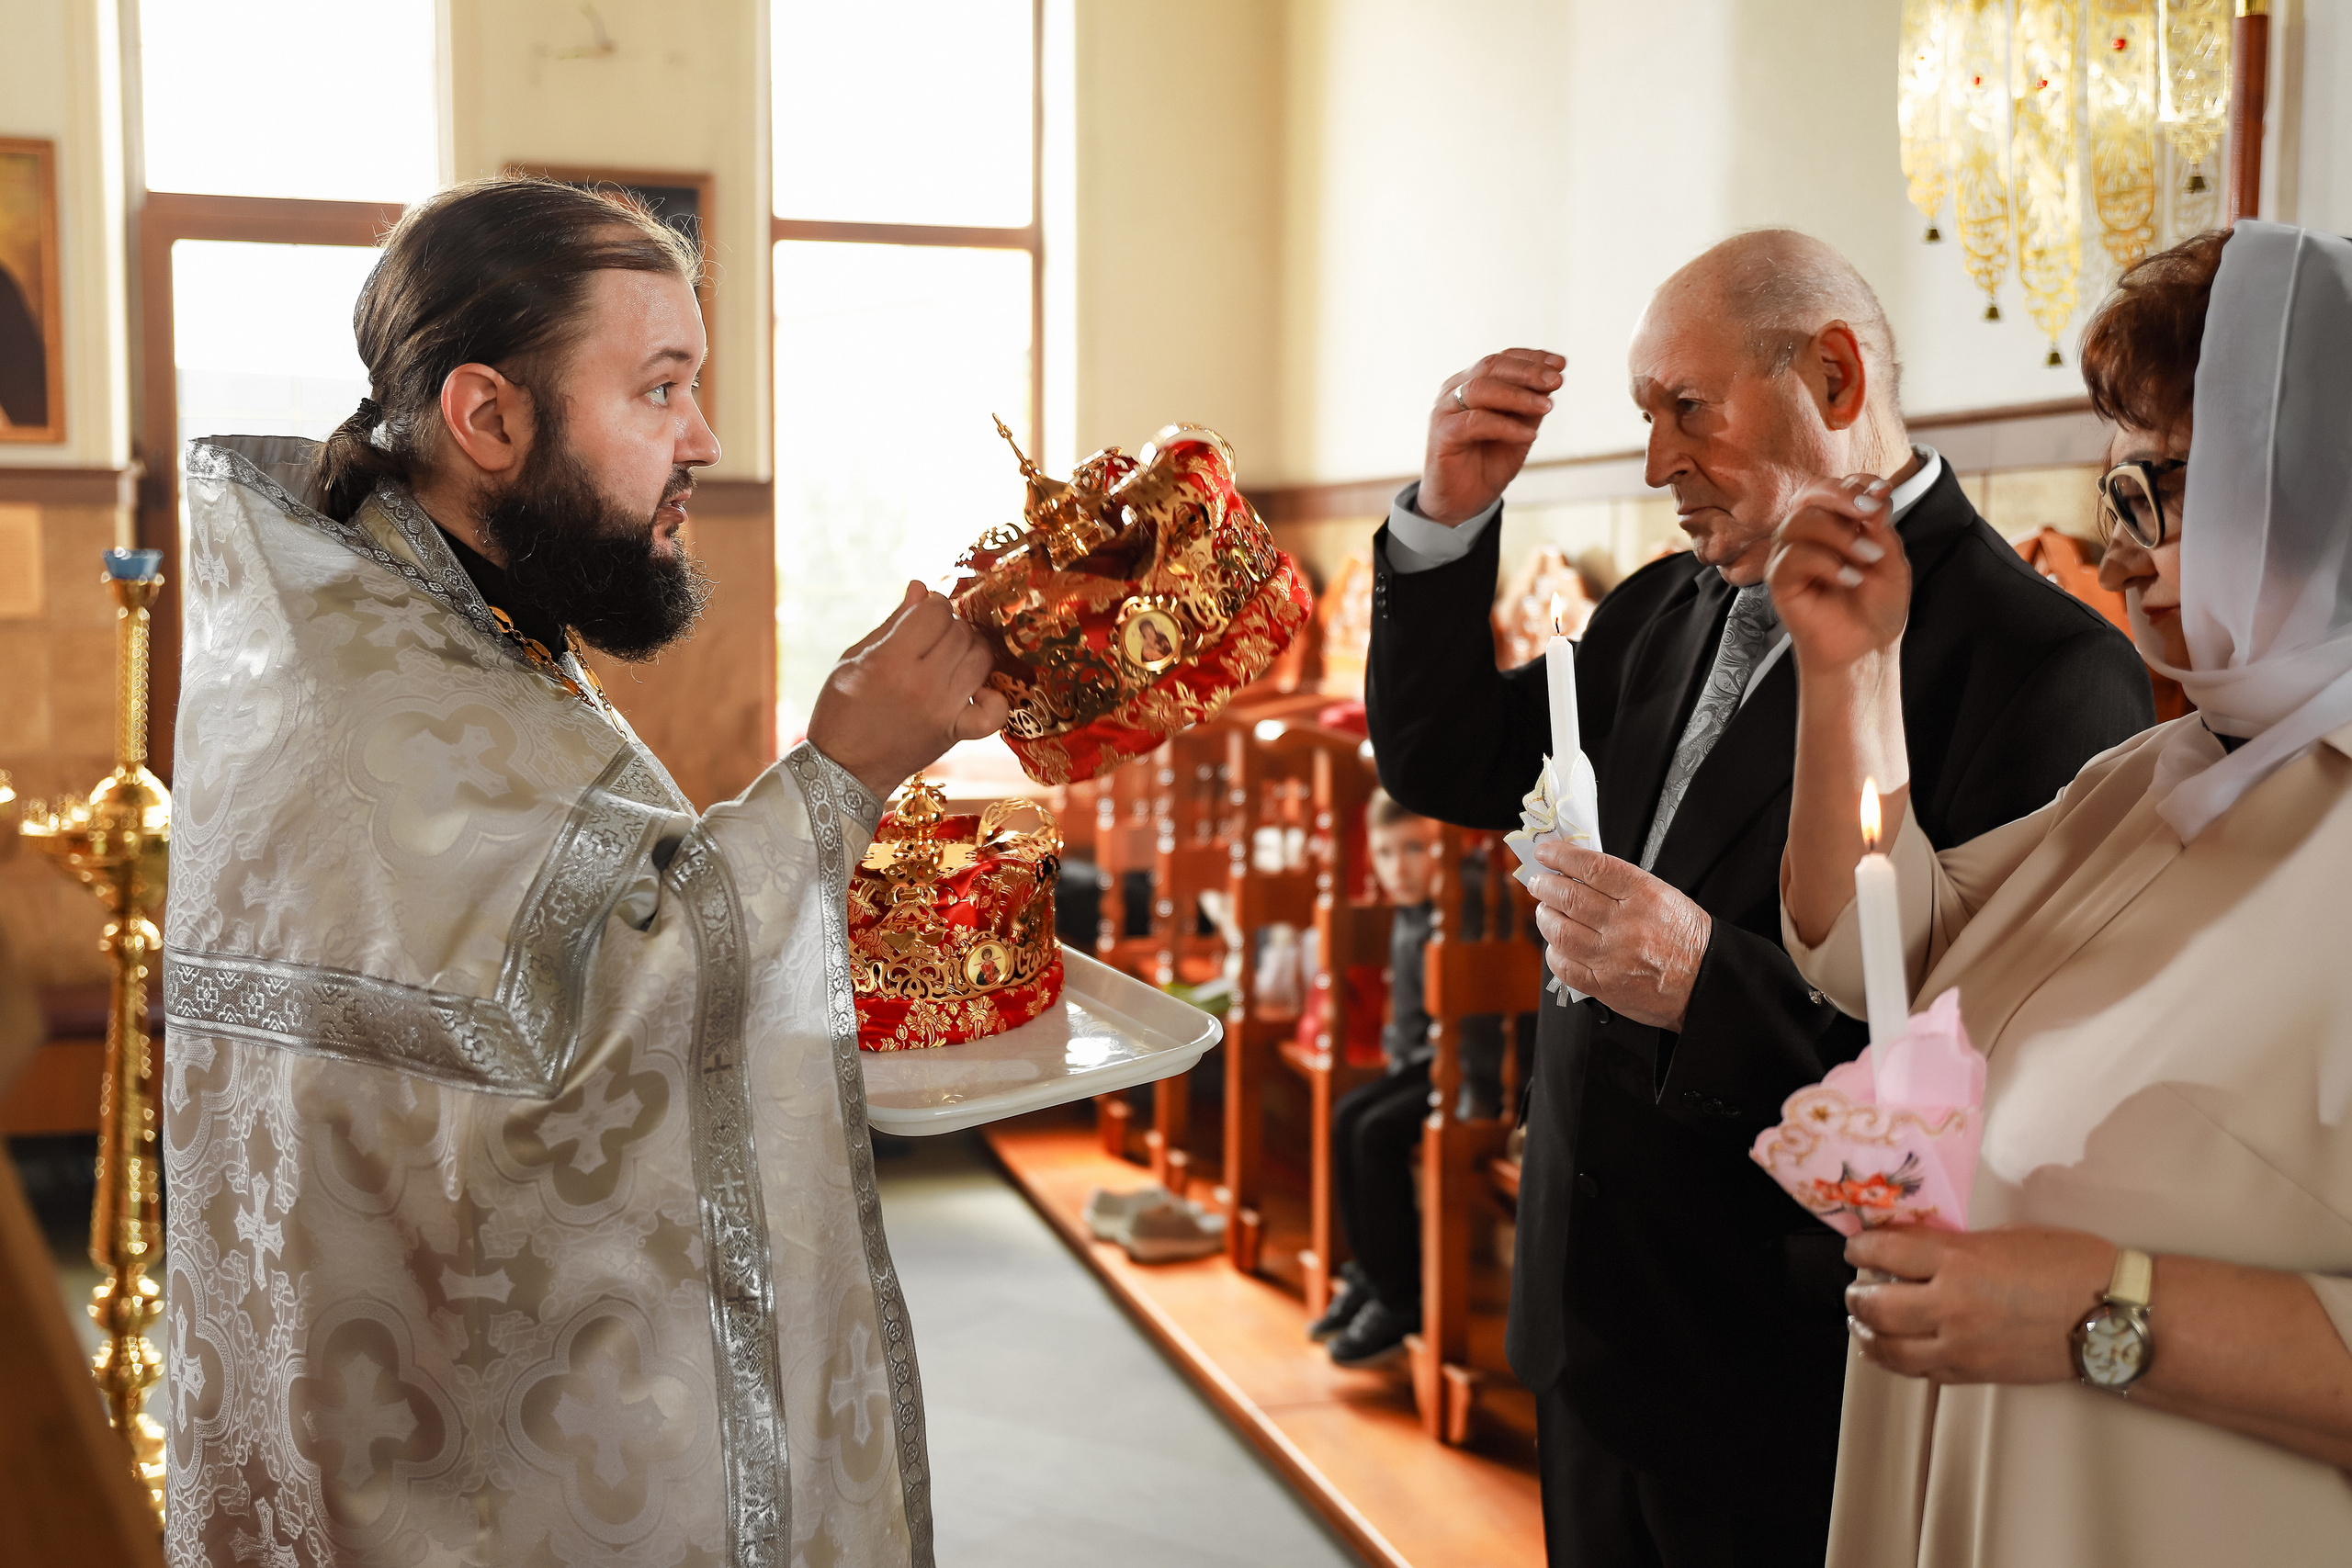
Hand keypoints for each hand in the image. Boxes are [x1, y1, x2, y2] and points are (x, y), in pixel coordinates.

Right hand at [808, 581, 1009, 797]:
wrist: (844, 768)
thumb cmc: (842, 709)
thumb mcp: (855, 658)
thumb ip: (893, 622)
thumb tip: (921, 587)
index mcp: (890, 661)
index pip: (936, 611)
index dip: (933, 605)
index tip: (924, 613)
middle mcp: (921, 684)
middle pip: (961, 632)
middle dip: (950, 625)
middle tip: (934, 637)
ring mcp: (943, 710)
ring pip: (981, 660)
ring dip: (970, 650)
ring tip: (951, 657)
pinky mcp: (955, 733)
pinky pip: (995, 713)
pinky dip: (994, 698)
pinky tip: (977, 690)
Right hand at [1418, 349, 1564, 524]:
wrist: (1462, 504)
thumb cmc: (1487, 465)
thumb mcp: (1519, 432)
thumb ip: (1530, 408)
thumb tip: (1553, 382)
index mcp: (1471, 384)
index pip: (1501, 360)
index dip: (1531, 358)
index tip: (1560, 364)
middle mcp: (1454, 391)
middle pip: (1491, 366)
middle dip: (1528, 372)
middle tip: (1556, 380)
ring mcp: (1445, 411)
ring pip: (1482, 389)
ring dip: (1519, 396)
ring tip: (1547, 406)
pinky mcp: (1442, 434)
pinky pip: (1477, 422)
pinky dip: (1506, 426)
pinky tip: (1529, 434)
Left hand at [1526, 841, 1710, 1030]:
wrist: (1706, 981)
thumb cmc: (1685, 936)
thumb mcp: (1662, 895)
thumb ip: (1621, 883)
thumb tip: (1578, 870)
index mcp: (1644, 895)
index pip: (1592, 867)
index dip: (1561, 856)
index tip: (1546, 852)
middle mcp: (1626, 925)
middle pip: (1569, 897)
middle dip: (1545, 885)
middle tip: (1539, 882)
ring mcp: (1613, 957)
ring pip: (1560, 931)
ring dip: (1545, 917)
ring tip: (1545, 911)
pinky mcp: (1605, 986)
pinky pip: (1565, 967)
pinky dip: (1554, 953)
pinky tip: (1557, 945)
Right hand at [1766, 474, 1911, 675]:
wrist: (1865, 648)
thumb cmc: (1876, 606)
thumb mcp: (1891, 560)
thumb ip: (1879, 527)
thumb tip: (1875, 491)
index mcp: (1836, 523)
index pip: (1837, 486)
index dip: (1858, 483)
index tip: (1882, 494)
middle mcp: (1809, 533)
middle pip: (1811, 493)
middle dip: (1843, 496)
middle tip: (1869, 513)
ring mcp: (1790, 554)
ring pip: (1800, 520)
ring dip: (1840, 535)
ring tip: (1868, 559)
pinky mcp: (1780, 580)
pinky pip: (1793, 556)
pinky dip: (1826, 563)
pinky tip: (1849, 579)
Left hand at [1845, 1225, 2114, 1384]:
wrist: (2113, 1319)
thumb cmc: (2072, 1268)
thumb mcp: (2005, 1237)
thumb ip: (1956, 1246)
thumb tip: (1918, 1249)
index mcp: (1959, 1260)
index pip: (1883, 1251)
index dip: (1861, 1246)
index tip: (1857, 1245)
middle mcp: (1951, 1304)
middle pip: (1874, 1304)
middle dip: (1856, 1294)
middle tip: (1855, 1285)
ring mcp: (1960, 1345)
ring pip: (1887, 1346)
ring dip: (1866, 1331)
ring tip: (1861, 1321)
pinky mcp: (1973, 1374)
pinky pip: (1918, 1371)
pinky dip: (1894, 1360)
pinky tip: (1887, 1350)